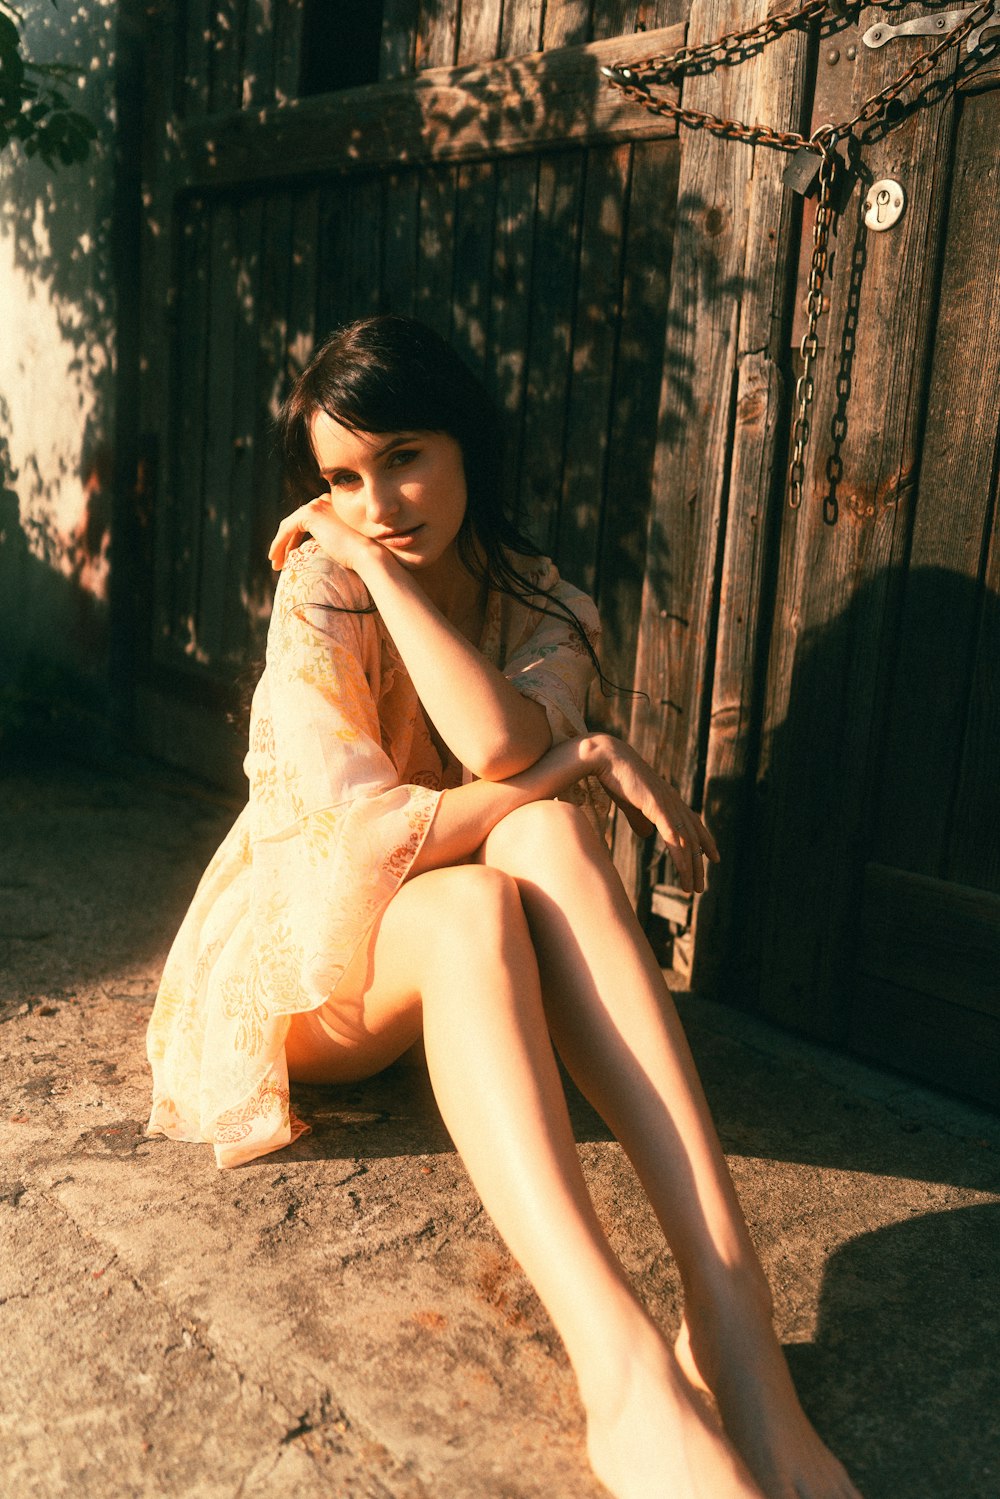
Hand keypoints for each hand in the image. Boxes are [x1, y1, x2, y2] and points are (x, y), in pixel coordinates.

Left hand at [268, 496, 379, 572]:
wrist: (366, 553)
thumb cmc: (359, 555)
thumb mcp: (341, 544)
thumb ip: (328, 541)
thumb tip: (314, 552)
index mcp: (333, 505)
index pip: (307, 521)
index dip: (295, 540)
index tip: (291, 557)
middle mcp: (324, 500)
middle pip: (296, 522)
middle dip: (286, 543)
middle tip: (280, 563)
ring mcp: (317, 505)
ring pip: (289, 526)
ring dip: (280, 545)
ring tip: (276, 565)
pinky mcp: (310, 513)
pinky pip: (287, 529)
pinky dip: (279, 543)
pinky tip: (276, 558)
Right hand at [588, 734, 718, 894]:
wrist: (605, 758)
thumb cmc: (615, 778)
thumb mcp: (630, 804)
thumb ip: (640, 819)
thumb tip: (646, 835)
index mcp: (668, 800)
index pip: (693, 824)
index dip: (705, 842)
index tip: (713, 858)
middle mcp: (673, 802)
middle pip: (694, 837)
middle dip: (699, 864)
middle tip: (700, 887)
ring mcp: (668, 804)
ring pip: (687, 842)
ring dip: (691, 867)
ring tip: (693, 888)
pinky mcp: (659, 808)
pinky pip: (674, 838)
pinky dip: (681, 857)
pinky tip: (684, 872)